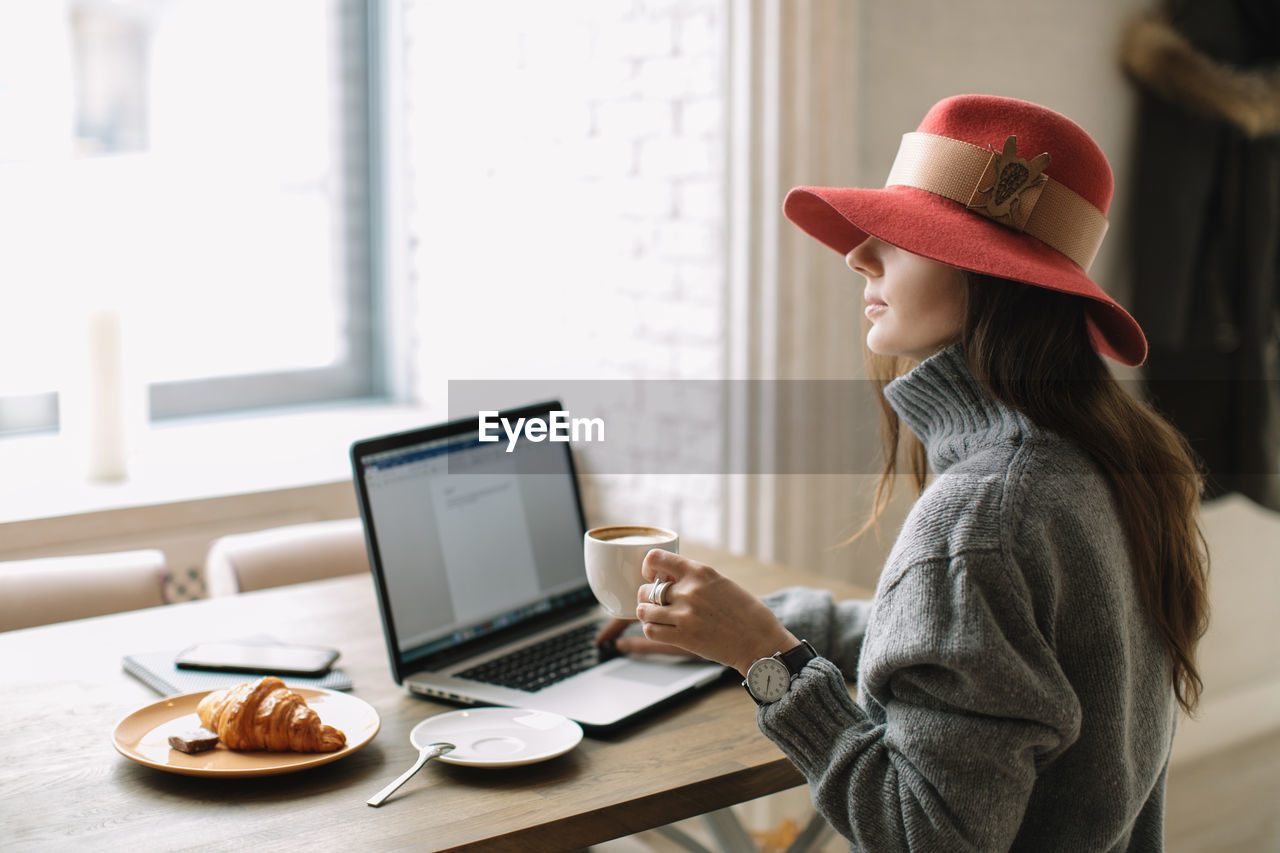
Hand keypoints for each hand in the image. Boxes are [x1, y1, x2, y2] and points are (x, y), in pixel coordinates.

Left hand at [607, 549, 797, 675]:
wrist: (760, 641)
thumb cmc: (744, 613)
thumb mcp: (721, 583)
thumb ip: (694, 579)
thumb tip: (667, 579)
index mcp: (700, 571)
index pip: (655, 558)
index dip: (648, 568)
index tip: (652, 576)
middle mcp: (689, 590)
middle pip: (646, 589)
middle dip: (647, 597)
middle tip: (658, 604)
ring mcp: (684, 614)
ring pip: (644, 611)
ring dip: (648, 615)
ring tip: (659, 618)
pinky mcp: (683, 637)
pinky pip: (651, 631)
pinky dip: (653, 631)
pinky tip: (663, 630)